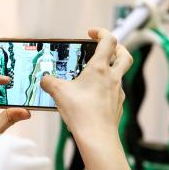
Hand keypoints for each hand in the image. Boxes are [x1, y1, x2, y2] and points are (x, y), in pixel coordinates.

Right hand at [40, 28, 132, 142]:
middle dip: (117, 47)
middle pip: (124, 55)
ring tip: (93, 75)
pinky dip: (106, 88)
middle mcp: (113, 77)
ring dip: (110, 69)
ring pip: (120, 74)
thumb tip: (45, 80)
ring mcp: (117, 92)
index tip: (91, 32)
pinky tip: (92, 96)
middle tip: (105, 48)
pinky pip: (114, 91)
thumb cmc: (81, 112)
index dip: (101, 32)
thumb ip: (49, 82)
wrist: (97, 137)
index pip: (109, 40)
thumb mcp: (58, 92)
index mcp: (100, 68)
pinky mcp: (117, 106)